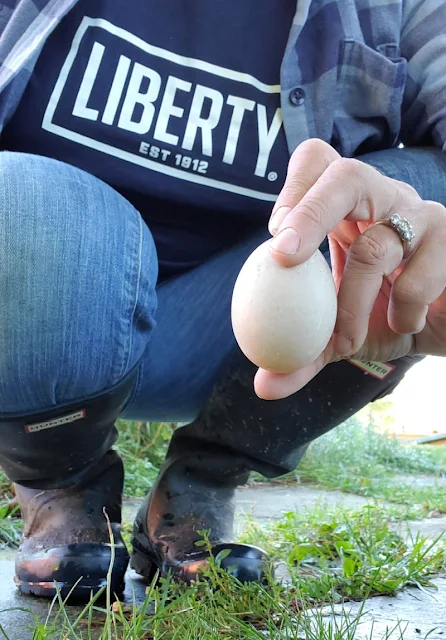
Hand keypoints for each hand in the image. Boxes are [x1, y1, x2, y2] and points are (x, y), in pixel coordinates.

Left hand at [255, 139, 445, 399]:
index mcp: (348, 210)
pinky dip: (400, 312)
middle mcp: (384, 200)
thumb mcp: (341, 336)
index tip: (273, 234)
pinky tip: (405, 323)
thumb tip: (263, 388)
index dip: (293, 187)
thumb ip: (303, 356)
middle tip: (283, 257)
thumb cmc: (389, 318)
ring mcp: (422, 215)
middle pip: (345, 176)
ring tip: (346, 341)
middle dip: (309, 214)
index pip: (319, 164)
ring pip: (374, 246)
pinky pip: (417, 277)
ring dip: (350, 304)